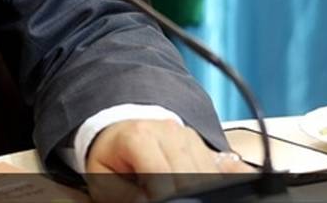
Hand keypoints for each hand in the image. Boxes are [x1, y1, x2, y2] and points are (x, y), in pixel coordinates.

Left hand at [85, 119, 251, 202]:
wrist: (120, 131)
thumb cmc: (111, 157)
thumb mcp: (103, 177)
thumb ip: (123, 194)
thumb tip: (146, 201)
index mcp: (139, 136)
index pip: (161, 172)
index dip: (162, 195)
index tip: (156, 202)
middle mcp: (169, 132)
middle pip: (189, 173)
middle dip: (185, 195)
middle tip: (173, 200)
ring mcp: (190, 137)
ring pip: (209, 171)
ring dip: (201, 189)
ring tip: (185, 195)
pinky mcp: (204, 146)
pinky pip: (224, 166)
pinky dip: (222, 181)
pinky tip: (214, 189)